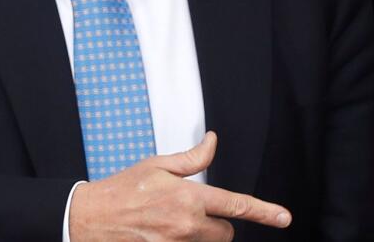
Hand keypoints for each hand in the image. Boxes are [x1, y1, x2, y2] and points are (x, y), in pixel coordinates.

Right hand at [68, 131, 291, 240]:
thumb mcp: (158, 165)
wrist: (89, 219)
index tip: (284, 217)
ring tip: (173, 223)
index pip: (236, 205)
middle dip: (218, 223)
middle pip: (225, 232)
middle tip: (193, 212)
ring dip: (200, 235)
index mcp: (188, 198)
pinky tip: (165, 233)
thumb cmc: (122, 189)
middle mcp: (186, 225)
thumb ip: (192, 158)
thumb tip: (213, 141)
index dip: (264, 211)